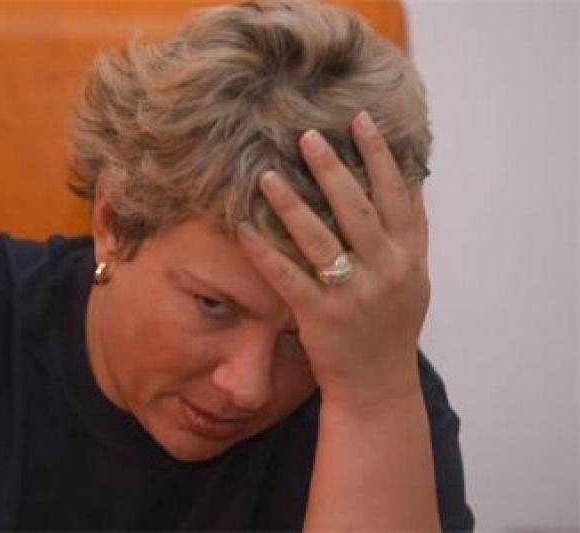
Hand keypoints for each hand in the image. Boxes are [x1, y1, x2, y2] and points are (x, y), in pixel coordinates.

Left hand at [237, 110, 429, 406]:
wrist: (378, 385)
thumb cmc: (393, 326)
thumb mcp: (415, 278)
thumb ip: (412, 232)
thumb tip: (411, 179)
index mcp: (409, 258)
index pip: (397, 196)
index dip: (380, 155)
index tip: (360, 119)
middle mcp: (385, 272)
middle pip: (357, 209)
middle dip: (332, 168)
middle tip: (306, 134)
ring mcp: (353, 295)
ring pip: (319, 239)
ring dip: (291, 203)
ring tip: (266, 173)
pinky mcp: (321, 317)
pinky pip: (287, 277)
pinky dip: (264, 251)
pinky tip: (243, 227)